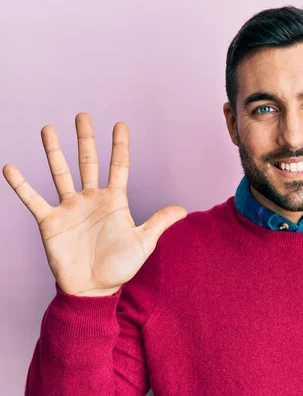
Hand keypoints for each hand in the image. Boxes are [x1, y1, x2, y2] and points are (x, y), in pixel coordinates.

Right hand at [3, 113, 186, 295]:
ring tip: (48, 129)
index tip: (120, 124)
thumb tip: (183, 209)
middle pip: (88, 162)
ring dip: (54, 152)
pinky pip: (33, 200)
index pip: (118, 166)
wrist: (93, 289)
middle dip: (86, 139)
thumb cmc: (119, 266)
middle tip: (83, 115)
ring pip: (60, 173)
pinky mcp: (50, 221)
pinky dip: (21, 185)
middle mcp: (91, 199)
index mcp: (114, 201)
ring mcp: (69, 208)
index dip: (120, 146)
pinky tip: (9, 167)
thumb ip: (159, 222)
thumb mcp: (143, 242)